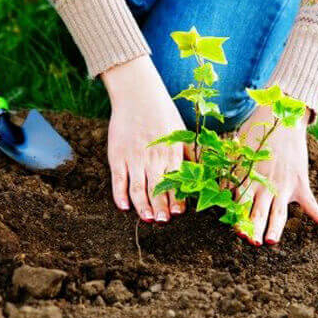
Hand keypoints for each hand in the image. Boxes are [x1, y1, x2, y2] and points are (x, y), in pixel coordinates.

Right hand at [102, 56, 191, 222]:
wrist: (137, 95)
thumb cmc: (162, 113)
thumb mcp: (181, 132)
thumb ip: (188, 153)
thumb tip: (200, 171)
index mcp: (171, 153)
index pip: (175, 182)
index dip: (176, 199)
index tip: (178, 213)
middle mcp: (153, 158)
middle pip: (157, 189)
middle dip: (161, 208)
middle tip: (163, 222)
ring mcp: (134, 158)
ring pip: (138, 188)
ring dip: (143, 206)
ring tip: (148, 219)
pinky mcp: (117, 155)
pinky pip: (118, 180)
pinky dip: (120, 195)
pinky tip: (124, 207)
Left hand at [236, 105, 317, 244]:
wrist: (280, 117)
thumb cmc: (253, 134)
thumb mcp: (236, 152)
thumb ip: (228, 172)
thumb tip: (218, 189)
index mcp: (248, 178)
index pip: (241, 203)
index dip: (238, 218)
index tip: (236, 232)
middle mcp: (265, 184)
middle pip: (258, 211)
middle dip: (254, 229)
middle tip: (251, 243)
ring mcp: (284, 184)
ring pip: (279, 211)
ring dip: (275, 227)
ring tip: (271, 242)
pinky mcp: (299, 180)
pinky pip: (310, 200)